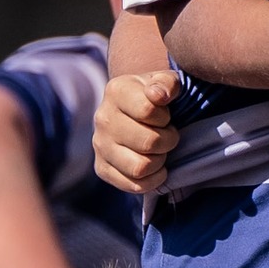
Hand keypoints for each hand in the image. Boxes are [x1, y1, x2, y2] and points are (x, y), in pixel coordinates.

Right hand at [93, 69, 180, 193]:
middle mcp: (102, 118)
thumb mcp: (166, 82)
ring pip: (140, 167)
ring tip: (160, 151)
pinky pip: (133, 185)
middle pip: (148, 142)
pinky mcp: (102, 168)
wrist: (137, 112)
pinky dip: (152, 180)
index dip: (165, 117)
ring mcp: (100, 145)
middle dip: (168, 141)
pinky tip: (155, 168)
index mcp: (116, 90)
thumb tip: (157, 96)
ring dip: (159, 162)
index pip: (147, 111)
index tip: (165, 116)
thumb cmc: (157, 96)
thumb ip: (167, 83)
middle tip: (168, 136)